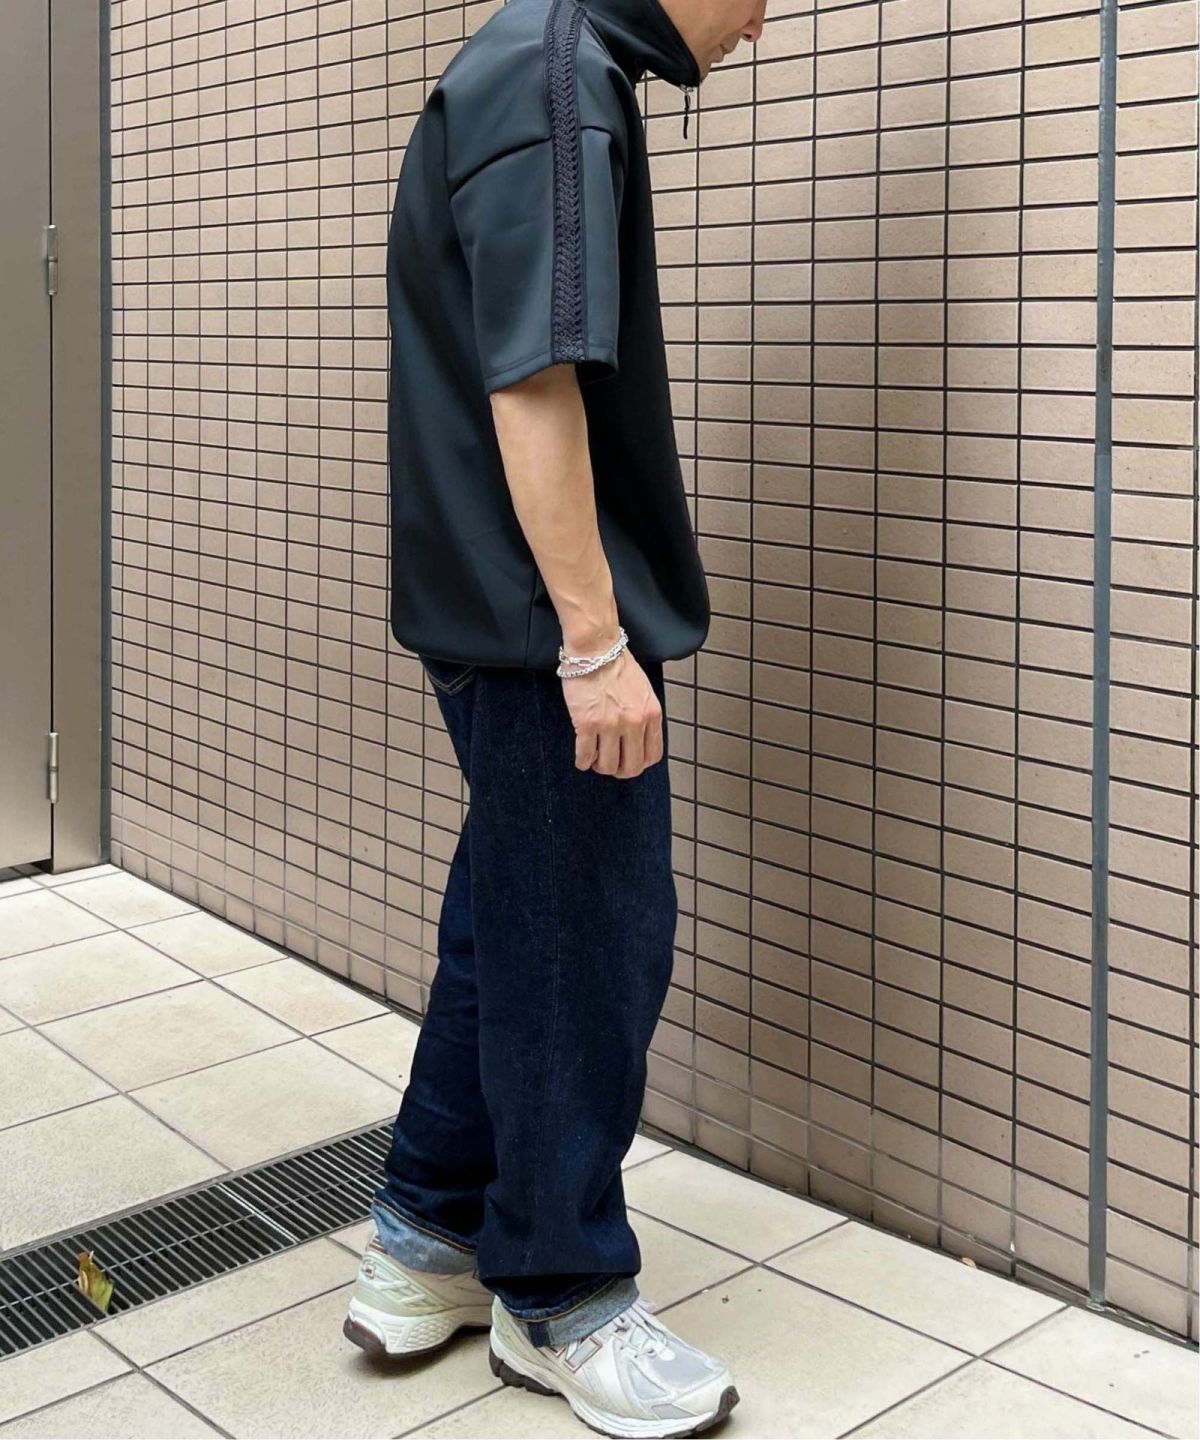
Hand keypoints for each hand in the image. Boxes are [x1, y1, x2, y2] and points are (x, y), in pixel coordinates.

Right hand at [560, 649, 664, 778]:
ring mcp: (610, 725)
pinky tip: (582, 760)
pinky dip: (583, 762)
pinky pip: (585, 755)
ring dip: (600, 767)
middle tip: (610, 765)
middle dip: (620, 771)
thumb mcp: (644, 692)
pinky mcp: (587, 724)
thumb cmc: (617, 666)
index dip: (639, 763)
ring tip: (595, 760)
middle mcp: (634, 723)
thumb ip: (645, 715)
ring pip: (608, 766)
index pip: (652, 755)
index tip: (630, 761)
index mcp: (651, 715)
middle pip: (631, 766)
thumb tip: (638, 738)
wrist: (596, 649)